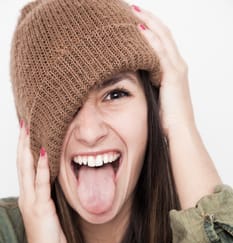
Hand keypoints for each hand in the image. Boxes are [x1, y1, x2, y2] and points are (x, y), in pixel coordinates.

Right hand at [17, 122, 67, 242]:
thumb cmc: (50, 239)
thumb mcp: (49, 213)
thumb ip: (49, 198)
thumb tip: (56, 183)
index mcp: (29, 196)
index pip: (25, 166)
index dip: (25, 148)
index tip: (27, 130)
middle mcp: (27, 196)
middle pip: (22, 163)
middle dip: (23, 141)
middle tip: (25, 121)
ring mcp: (32, 201)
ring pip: (28, 168)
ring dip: (29, 147)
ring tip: (30, 128)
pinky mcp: (41, 208)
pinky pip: (42, 184)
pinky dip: (43, 167)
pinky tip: (45, 152)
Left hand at [132, 5, 195, 136]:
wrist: (179, 131)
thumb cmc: (167, 120)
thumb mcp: (156, 97)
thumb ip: (148, 84)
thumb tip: (132, 78)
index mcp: (174, 70)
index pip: (162, 41)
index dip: (150, 27)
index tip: (134, 19)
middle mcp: (178, 65)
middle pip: (163, 33)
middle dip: (148, 18)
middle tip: (131, 8)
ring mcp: (177, 69)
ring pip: (163, 38)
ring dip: (148, 23)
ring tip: (132, 12)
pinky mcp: (173, 76)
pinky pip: (160, 52)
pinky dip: (150, 40)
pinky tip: (138, 30)